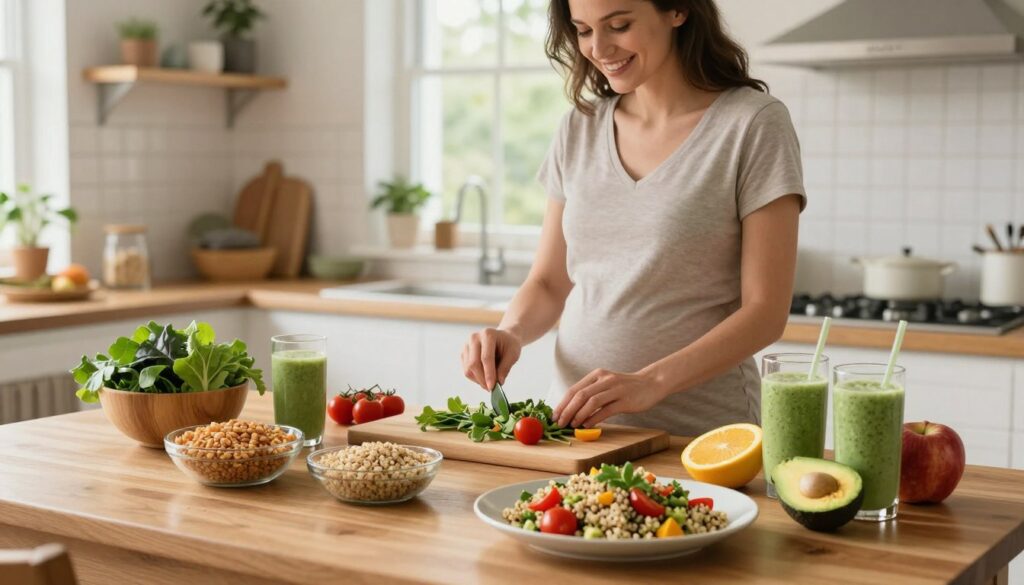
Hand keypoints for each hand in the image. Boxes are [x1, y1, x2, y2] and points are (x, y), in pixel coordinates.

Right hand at [460, 328, 521, 390]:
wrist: (503, 338)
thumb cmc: (509, 345)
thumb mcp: (513, 354)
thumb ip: (506, 367)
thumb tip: (499, 382)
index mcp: (488, 334)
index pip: (486, 357)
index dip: (489, 374)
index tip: (492, 387)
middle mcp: (474, 338)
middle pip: (473, 363)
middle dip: (482, 379)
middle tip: (492, 388)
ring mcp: (466, 345)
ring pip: (468, 369)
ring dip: (479, 380)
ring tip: (490, 383)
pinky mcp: (463, 353)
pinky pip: (466, 370)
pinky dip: (475, 378)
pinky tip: (484, 377)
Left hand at [553, 368, 668, 427]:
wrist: (651, 383)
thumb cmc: (625, 387)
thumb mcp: (606, 384)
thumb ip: (592, 393)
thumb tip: (572, 410)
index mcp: (597, 375)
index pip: (574, 389)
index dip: (563, 403)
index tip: (555, 416)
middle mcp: (605, 380)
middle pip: (580, 395)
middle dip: (567, 410)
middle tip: (559, 423)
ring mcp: (616, 389)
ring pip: (591, 402)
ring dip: (578, 415)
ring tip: (571, 425)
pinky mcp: (625, 401)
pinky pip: (606, 410)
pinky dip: (594, 418)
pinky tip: (586, 425)